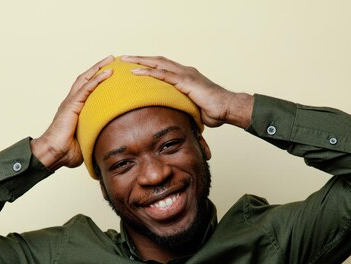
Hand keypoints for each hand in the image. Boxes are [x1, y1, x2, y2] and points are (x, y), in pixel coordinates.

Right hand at [32, 55, 114, 169]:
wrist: (52, 153)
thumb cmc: (66, 152)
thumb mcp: (86, 140)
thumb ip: (95, 136)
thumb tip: (108, 141)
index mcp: (73, 109)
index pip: (86, 89)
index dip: (97, 80)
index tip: (110, 73)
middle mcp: (71, 102)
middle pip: (85, 79)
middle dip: (98, 68)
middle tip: (112, 59)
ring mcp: (70, 102)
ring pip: (86, 79)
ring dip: (99, 68)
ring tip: (111, 60)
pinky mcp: (71, 105)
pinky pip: (86, 89)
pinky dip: (97, 79)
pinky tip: (108, 73)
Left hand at [121, 55, 252, 128]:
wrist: (227, 108)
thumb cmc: (214, 111)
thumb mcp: (193, 109)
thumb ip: (182, 109)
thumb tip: (175, 119)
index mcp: (186, 77)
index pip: (164, 67)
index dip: (149, 65)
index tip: (134, 65)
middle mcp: (185, 72)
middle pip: (158, 61)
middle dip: (140, 58)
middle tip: (123, 57)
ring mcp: (185, 75)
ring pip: (158, 63)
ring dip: (140, 61)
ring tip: (124, 60)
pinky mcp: (186, 81)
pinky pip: (163, 75)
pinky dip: (148, 72)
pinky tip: (135, 72)